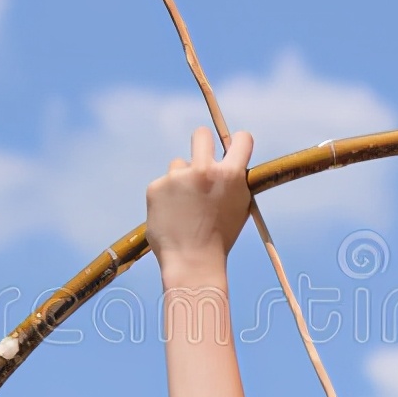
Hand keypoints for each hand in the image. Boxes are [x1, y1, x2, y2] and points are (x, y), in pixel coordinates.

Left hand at [146, 127, 253, 276]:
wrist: (192, 261)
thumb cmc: (219, 238)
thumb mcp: (238, 207)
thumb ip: (234, 182)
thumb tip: (231, 163)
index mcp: (230, 175)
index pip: (242, 139)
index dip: (239, 143)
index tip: (235, 149)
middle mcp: (203, 170)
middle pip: (201, 135)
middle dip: (203, 142)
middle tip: (201, 160)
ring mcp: (177, 177)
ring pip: (179, 164)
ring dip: (182, 179)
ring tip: (186, 208)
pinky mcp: (156, 186)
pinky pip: (164, 183)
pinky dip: (167, 196)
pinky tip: (172, 215)